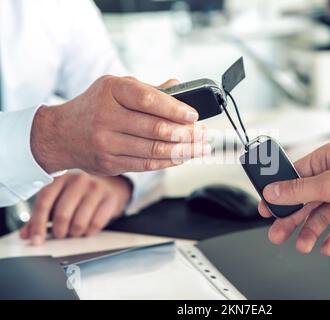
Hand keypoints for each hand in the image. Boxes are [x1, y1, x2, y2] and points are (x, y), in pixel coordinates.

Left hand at [20, 172, 131, 244]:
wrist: (111, 185)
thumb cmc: (80, 194)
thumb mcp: (59, 199)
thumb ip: (41, 216)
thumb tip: (26, 235)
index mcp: (60, 178)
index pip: (44, 202)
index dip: (38, 224)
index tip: (36, 240)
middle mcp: (78, 180)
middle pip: (61, 214)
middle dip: (59, 231)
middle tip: (61, 234)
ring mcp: (96, 188)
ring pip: (79, 222)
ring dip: (74, 233)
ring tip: (75, 231)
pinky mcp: (110, 198)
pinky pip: (96, 224)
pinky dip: (89, 232)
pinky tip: (88, 229)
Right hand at [30, 77, 209, 174]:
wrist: (60, 134)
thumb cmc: (95, 107)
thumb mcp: (115, 88)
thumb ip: (147, 89)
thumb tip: (179, 86)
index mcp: (110, 91)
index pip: (148, 99)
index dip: (175, 109)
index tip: (194, 116)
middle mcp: (106, 116)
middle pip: (154, 129)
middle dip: (186, 134)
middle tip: (204, 135)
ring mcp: (106, 143)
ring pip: (153, 150)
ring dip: (184, 151)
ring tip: (201, 149)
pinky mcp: (109, 163)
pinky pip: (146, 164)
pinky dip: (168, 162)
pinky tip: (184, 157)